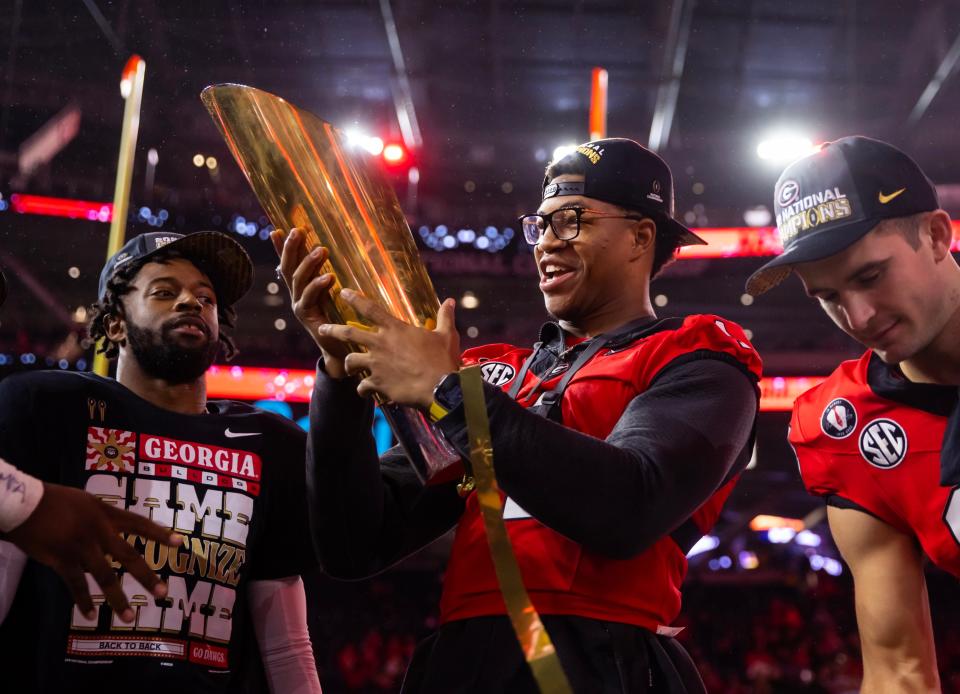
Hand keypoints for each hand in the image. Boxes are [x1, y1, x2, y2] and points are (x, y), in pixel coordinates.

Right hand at [6, 483, 182, 621]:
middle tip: (163, 593)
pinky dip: (84, 602)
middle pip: (129, 556)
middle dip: (147, 576)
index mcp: (107, 514)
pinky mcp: (63, 560)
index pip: (139, 524)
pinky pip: (77, 585)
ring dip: (118, 599)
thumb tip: (113, 534)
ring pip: (105, 577)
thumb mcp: (87, 502)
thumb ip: (103, 518)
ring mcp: (82, 547)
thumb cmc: (55, 501)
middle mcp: (99, 531)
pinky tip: (92, 615)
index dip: (159, 534)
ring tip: (130, 617)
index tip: (180, 543)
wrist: (26, 504)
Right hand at [270, 227, 349, 377]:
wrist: (338, 348)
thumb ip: (326, 277)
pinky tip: (328, 277)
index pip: (289, 264)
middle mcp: (296, 296)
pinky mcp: (307, 317)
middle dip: (291, 248)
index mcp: (300, 289)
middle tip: (298, 230)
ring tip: (322, 250)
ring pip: (298, 280)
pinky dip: (318, 286)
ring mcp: (299, 306)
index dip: (281, 248)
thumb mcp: (331, 294)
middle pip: (288, 268)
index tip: (277, 229)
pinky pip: (309, 298)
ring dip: (309, 263)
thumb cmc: (337, 318)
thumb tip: (329, 256)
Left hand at [319, 290, 460, 407]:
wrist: (439, 387)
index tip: (342, 292)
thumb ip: (444, 317)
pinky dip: (363, 389)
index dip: (354, 298)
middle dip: (331, 330)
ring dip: (348, 364)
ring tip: (348, 367)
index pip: (370, 309)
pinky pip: (362, 386)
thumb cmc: (442, 360)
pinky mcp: (377, 383)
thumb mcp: (446, 335)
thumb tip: (450, 301)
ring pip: (350, 361)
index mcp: (396, 329)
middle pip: (348, 334)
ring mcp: (377, 365)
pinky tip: (366, 391)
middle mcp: (381, 344)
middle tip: (321, 329)